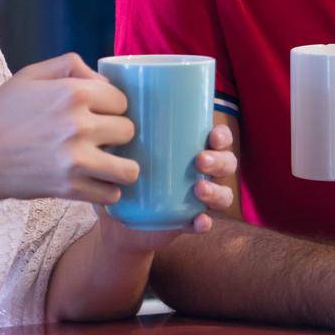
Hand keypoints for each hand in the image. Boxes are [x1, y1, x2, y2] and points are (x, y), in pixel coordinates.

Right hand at [0, 52, 137, 208]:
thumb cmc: (0, 115)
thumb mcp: (30, 75)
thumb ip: (70, 65)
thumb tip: (103, 80)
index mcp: (72, 92)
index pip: (122, 100)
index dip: (111, 106)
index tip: (98, 113)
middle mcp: (79, 124)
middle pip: (129, 131)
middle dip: (117, 134)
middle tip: (99, 138)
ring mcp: (76, 159)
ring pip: (129, 168)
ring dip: (121, 166)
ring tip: (107, 163)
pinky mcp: (69, 188)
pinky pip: (111, 194)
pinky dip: (106, 191)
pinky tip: (94, 182)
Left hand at [96, 123, 237, 253]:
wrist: (116, 224)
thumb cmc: (122, 177)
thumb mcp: (121, 154)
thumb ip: (118, 136)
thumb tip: (107, 111)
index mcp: (191, 149)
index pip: (219, 138)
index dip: (222, 135)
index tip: (212, 134)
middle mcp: (201, 173)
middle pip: (227, 164)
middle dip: (220, 161)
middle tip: (200, 161)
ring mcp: (197, 199)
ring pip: (223, 194)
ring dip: (217, 191)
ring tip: (199, 190)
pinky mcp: (188, 223)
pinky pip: (204, 223)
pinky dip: (204, 223)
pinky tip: (200, 221)